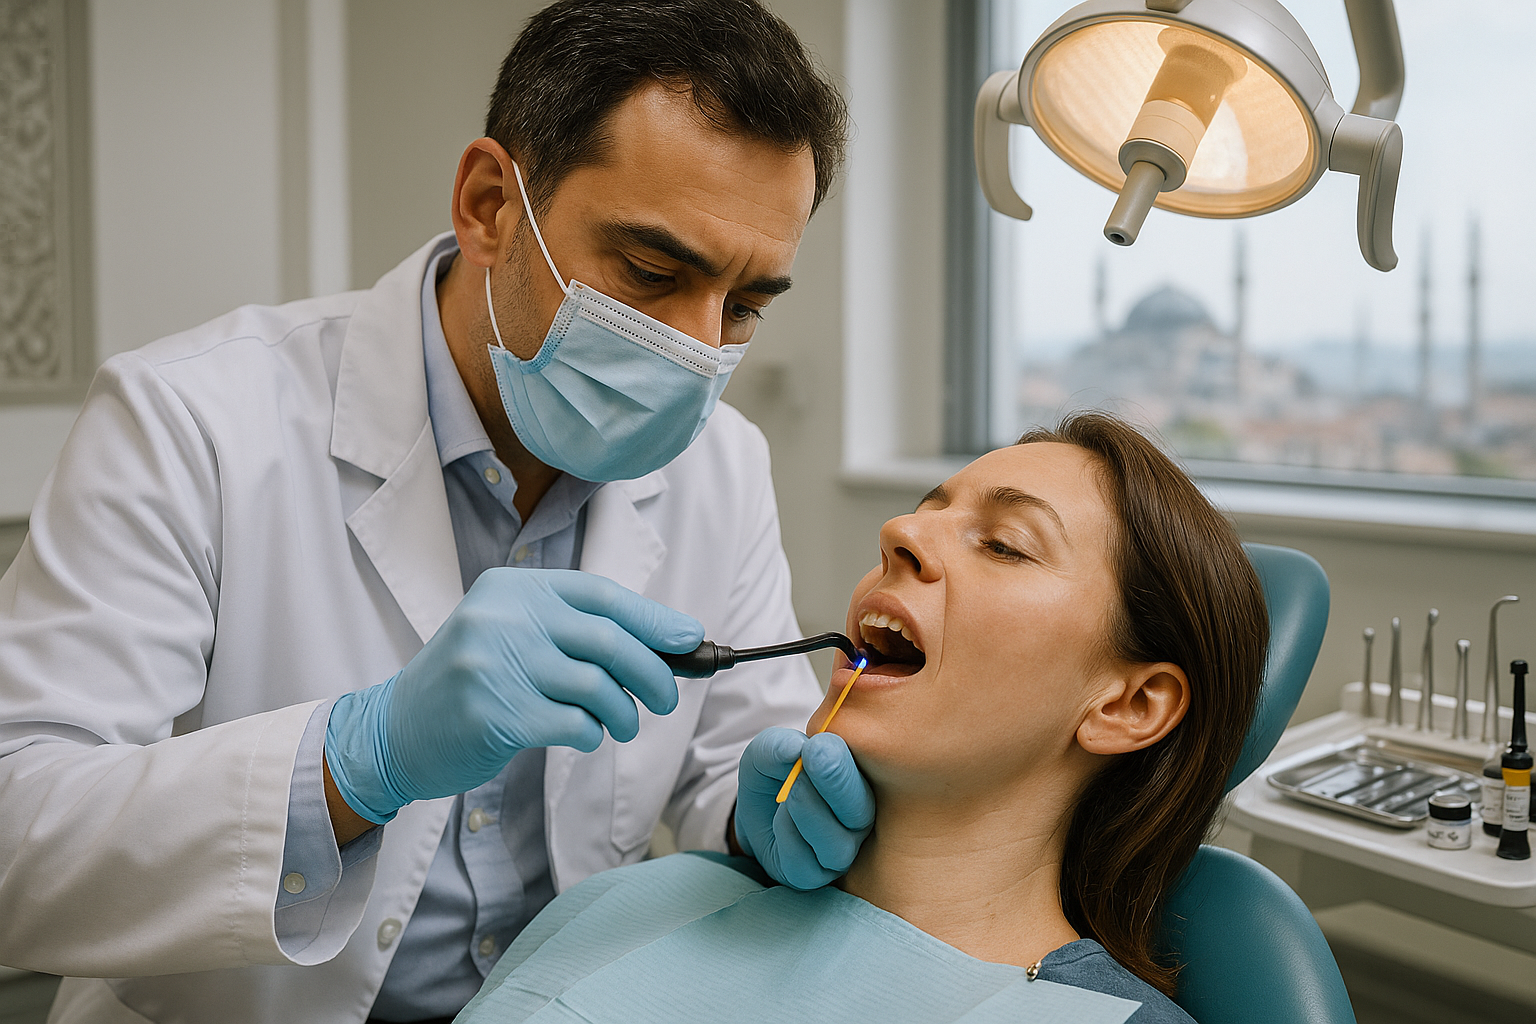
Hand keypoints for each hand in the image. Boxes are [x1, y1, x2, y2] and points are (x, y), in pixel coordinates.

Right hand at [325, 568, 703, 822]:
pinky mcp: (495, 714)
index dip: (652, 619)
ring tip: (623, 724)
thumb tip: (668, 640)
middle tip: (667, 698)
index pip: (600, 595)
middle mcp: (503, 618)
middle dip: (653, 673)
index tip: (690, 638)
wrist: (394, 731)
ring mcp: (495, 665)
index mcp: (512, 589)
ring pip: (597, 686)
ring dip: (624, 712)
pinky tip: (585, 736)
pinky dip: (592, 734)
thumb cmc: (473, 683)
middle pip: (608, 641)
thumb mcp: (514, 637)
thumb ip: (576, 632)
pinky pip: (573, 723)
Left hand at [734, 727, 874, 888]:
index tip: (820, 744)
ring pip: (837, 846)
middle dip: (837, 783)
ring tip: (791, 787)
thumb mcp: (768, 751)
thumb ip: (779, 746)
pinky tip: (780, 816)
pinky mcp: (811, 875)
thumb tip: (796, 748)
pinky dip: (789, 835)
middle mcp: (856, 822)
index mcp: (860, 785)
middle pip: (861, 814)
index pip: (868, 781)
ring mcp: (838, 853)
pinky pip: (806, 864)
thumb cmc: (773, 774)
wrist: (754, 809)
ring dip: (810, 811)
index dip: (844, 766)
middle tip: (813, 756)